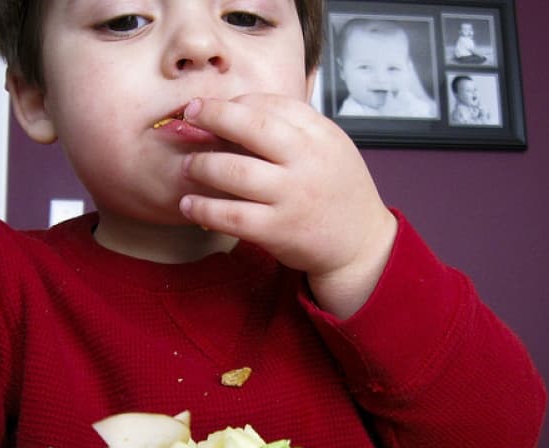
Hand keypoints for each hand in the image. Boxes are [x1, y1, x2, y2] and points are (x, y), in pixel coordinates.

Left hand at [179, 94, 396, 318]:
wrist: (360, 243)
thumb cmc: (335, 189)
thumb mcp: (327, 146)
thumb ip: (289, 126)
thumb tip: (231, 111)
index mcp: (319, 134)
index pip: (269, 104)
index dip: (232, 103)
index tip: (207, 107)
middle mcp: (306, 161)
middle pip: (252, 127)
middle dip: (212, 117)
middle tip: (188, 117)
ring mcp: (291, 196)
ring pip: (234, 172)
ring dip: (201, 165)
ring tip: (187, 166)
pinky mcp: (277, 230)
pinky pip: (231, 216)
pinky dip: (203, 209)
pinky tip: (189, 204)